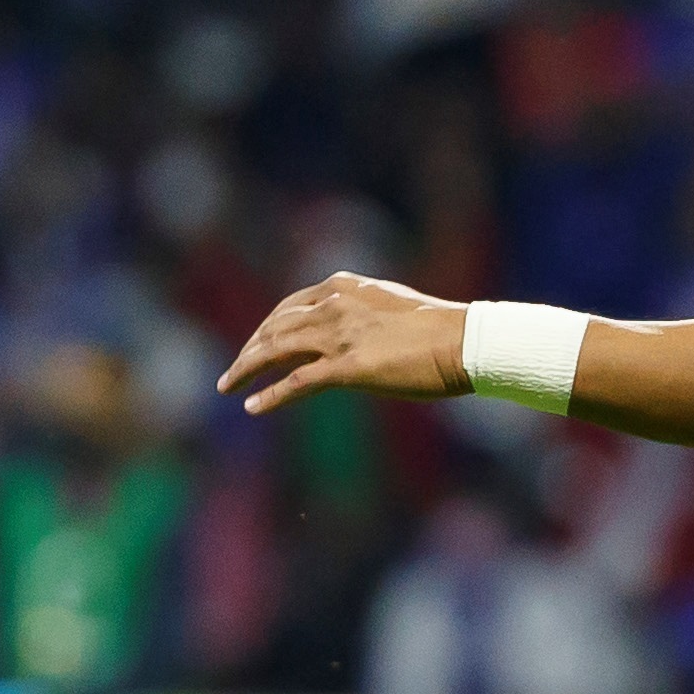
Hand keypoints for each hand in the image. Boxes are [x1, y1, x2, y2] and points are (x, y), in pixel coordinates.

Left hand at [217, 273, 469, 414]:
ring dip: (246, 369)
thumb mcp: (394, 307)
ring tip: (228, 387)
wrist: (465, 341)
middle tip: (233, 371)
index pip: (290, 306)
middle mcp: (333, 305)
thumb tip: (360, 331)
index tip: (256, 344)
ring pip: (274, 351)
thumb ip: (366, 312)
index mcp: (344, 287)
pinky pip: (295, 383)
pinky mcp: (346, 367)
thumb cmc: (443, 329)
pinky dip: (269, 395)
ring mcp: (337, 335)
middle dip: (249, 349)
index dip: (267, 327)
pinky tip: (252, 407)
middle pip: (274, 327)